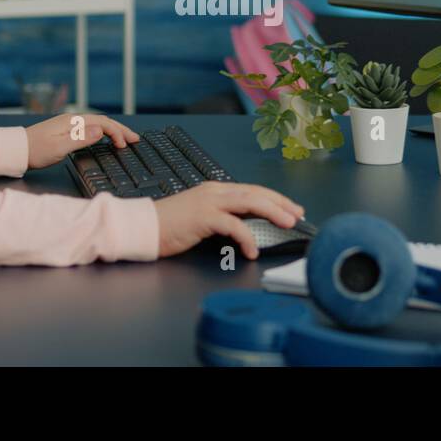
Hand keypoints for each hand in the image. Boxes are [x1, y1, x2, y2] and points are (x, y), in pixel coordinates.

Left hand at [25, 113, 140, 169]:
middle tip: (136, 139)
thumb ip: (81, 139)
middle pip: (102, 121)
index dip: (117, 133)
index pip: (102, 123)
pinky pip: (90, 128)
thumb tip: (101, 130)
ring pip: (97, 124)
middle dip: (120, 129)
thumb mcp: (59, 148)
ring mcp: (69, 125)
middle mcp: (72, 120)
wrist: (15, 150)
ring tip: (125, 139)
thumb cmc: (35, 151)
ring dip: (113, 130)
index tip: (125, 145)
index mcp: (73, 122)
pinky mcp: (65, 131)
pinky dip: (102, 132)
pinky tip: (104, 138)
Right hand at [153, 182, 305, 259]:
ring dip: (272, 212)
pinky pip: (233, 225)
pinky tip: (252, 250)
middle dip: (280, 203)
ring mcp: (209, 202)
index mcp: (215, 190)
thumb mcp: (201, 218)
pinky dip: (246, 237)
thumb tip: (245, 226)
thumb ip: (222, 217)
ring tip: (288, 223)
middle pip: (256, 192)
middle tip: (298, 214)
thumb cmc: (168, 226)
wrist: (143, 227)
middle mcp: (215, 192)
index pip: (252, 190)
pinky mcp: (203, 217)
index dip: (275, 198)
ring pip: (250, 201)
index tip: (291, 208)